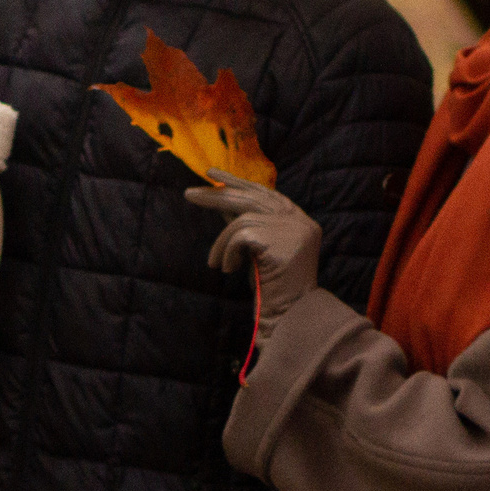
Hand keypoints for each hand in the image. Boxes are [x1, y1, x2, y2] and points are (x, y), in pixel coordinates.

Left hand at [183, 171, 320, 335]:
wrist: (290, 316)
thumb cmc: (273, 287)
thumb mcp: (257, 250)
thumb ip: (245, 224)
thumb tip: (220, 201)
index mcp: (300, 220)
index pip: (266, 193)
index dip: (239, 183)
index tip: (213, 175)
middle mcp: (300, 220)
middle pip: (253, 198)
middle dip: (218, 195)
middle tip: (189, 194)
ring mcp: (293, 228)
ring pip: (242, 219)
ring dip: (221, 243)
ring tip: (214, 263)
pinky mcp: (280, 239)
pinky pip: (239, 236)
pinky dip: (227, 252)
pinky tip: (228, 269)